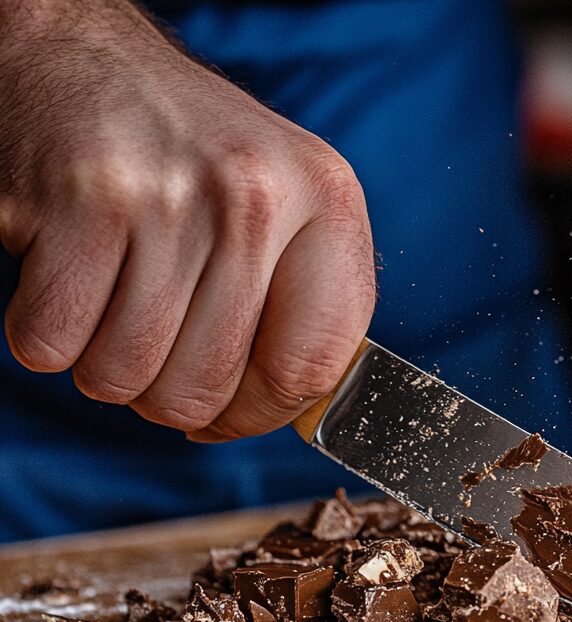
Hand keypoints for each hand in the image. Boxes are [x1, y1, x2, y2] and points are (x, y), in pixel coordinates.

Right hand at [0, 1, 374, 439]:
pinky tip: (67, 280)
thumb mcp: (283, 210)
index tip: (231, 414)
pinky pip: (52, 344)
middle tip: (155, 354)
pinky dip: (46, 334)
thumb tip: (283, 412)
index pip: (315, 366)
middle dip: (168, 399)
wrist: (86, 57)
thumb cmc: (193, 158)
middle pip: (206, 388)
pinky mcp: (82, 202)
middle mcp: (256, 199)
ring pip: (125, 377)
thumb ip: (302, 305)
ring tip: (112, 307)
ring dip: (105, 367)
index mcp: (326, 204)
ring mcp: (169, 199)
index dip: (263, 414)